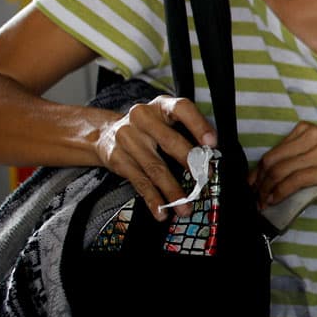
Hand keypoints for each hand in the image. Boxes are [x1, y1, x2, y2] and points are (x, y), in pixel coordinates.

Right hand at [94, 96, 215, 219]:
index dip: (198, 125)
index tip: (212, 143)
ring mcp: (128, 138)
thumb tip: (211, 158)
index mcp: (161, 106)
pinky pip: (139, 181)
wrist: (104, 133)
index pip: (182, 109)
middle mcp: (142, 118)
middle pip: (169, 142)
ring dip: (172, 191)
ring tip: (186, 207)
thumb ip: (187, 133)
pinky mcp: (118, 158)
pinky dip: (153, 199)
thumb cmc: (147, 128)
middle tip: (204, 179)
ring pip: (155, 168)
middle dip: (190, 163)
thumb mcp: (165, 120)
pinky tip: (162, 210)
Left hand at [251, 121, 316, 208]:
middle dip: (258, 183)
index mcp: (308, 130)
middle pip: (273, 161)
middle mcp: (313, 137)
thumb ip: (301, 156)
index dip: (257, 171)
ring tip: (262, 203)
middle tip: (254, 198)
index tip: (252, 186)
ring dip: (266, 191)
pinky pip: (295, 181)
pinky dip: (280, 193)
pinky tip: (275, 201)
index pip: (273, 151)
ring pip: (280, 172)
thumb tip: (273, 177)